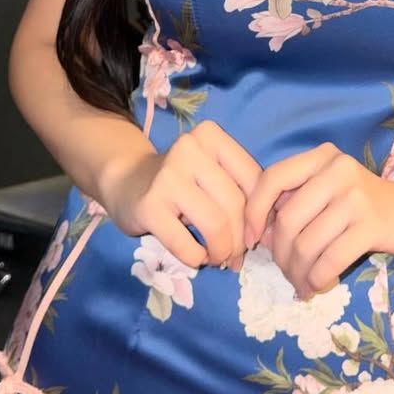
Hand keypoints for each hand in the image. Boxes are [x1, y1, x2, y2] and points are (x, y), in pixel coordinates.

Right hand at [99, 119, 260, 270]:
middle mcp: (189, 148)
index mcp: (211, 135)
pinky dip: (196, 258)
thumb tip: (267, 231)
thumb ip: (240, 188)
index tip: (255, 234)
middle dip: (240, 239)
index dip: (261, 213)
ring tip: (218, 258)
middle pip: (235, 203)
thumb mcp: (213, 171)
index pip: (253, 178)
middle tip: (235, 256)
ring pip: (215, 224)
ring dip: (222, 251)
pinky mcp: (149, 206)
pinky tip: (196, 257)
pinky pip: (186, 244)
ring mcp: (167, 176)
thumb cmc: (181, 180)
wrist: (126, 181)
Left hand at [243, 142, 393, 299]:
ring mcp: (356, 196)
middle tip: (286, 272)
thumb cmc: (366, 205)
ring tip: (302, 283)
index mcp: (321, 157)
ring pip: (306, 244)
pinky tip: (318, 285)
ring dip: (298, 272)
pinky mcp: (371, 225)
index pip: (272, 178)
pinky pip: (329, 260)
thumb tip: (258, 233)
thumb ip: (296, 201)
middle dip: (280, 255)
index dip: (254, 211)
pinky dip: (317, 279)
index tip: (251, 240)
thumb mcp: (329, 190)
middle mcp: (337, 169)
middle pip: (287, 220)